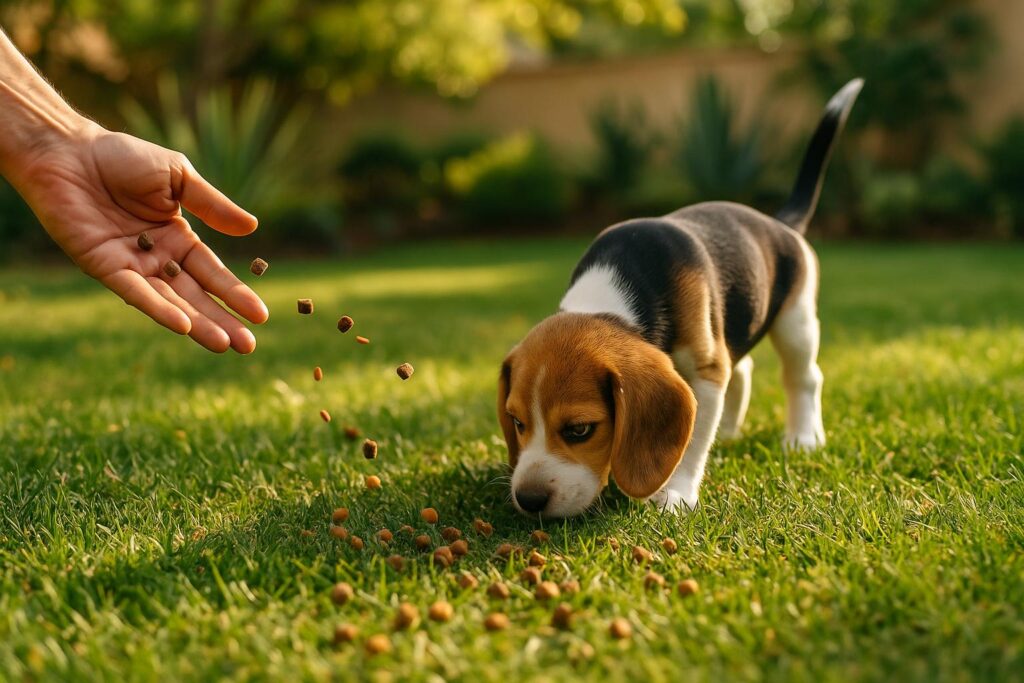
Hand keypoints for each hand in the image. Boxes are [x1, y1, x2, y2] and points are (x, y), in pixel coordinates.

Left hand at [16, 125, 267, 352]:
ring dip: (198, 325)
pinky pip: (136, 293)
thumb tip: (252, 228)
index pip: (213, 273)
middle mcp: (157, 258)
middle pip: (196, 296)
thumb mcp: (179, 177)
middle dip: (223, 321)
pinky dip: (159, 309)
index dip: (236, 294)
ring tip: (224, 344)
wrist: (69, 151)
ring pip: (170, 302)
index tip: (261, 316)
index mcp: (178, 238)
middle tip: (248, 347)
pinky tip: (183, 325)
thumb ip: (212, 205)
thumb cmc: (123, 157)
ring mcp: (132, 266)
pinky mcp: (104, 267)